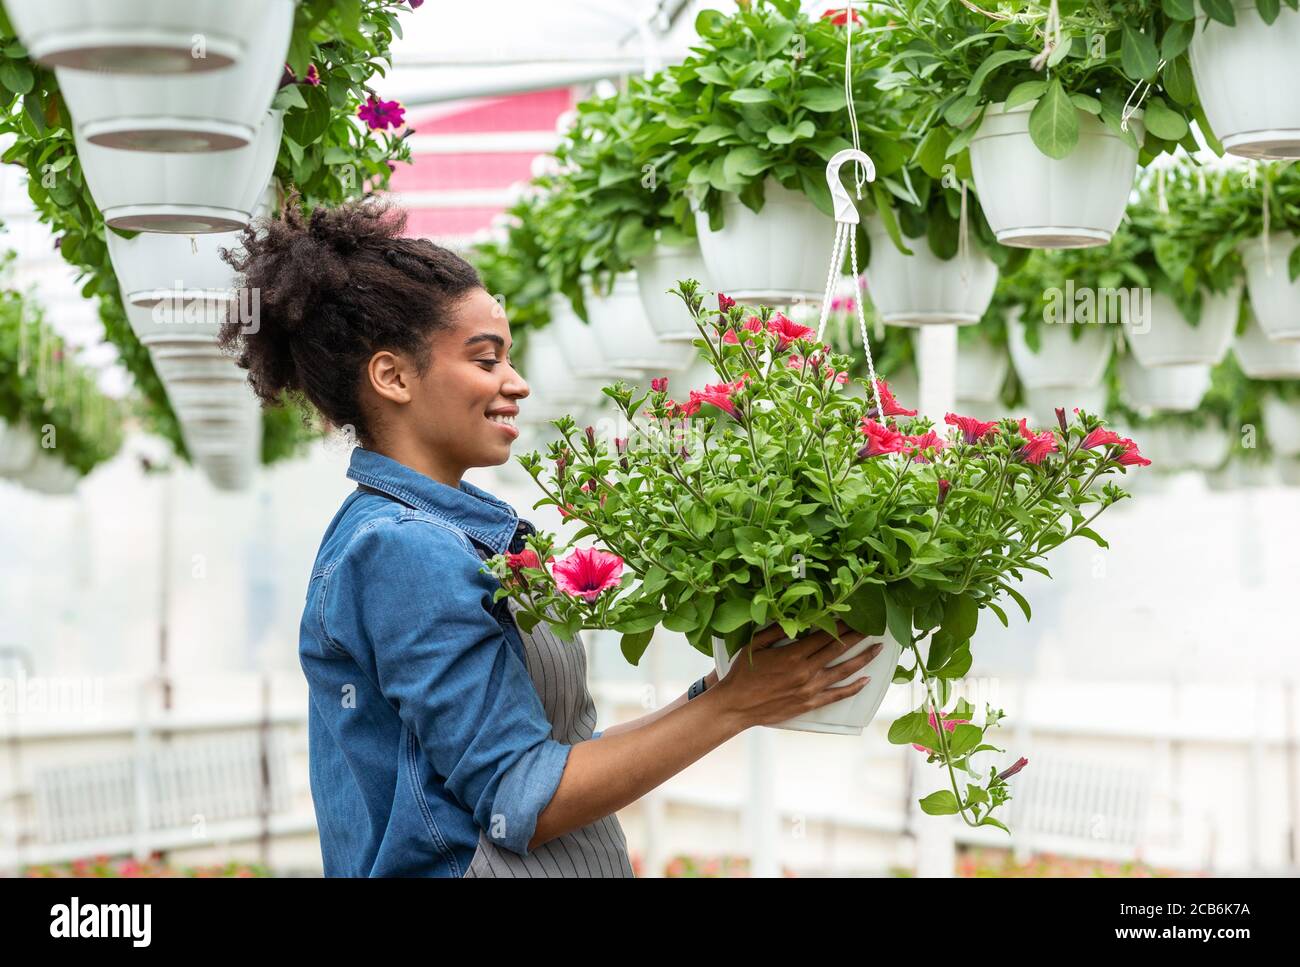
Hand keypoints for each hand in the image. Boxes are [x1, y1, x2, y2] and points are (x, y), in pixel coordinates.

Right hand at [711, 619, 884, 728]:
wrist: (736, 706)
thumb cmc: (742, 674)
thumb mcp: (754, 645)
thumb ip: (775, 629)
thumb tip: (793, 616)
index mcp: (793, 654)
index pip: (825, 634)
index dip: (842, 624)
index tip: (854, 615)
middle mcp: (806, 670)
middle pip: (838, 649)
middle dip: (857, 636)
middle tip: (872, 627)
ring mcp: (810, 688)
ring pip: (843, 671)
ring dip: (863, 658)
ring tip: (877, 649)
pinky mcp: (809, 703)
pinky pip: (837, 694)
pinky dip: (854, 687)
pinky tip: (865, 680)